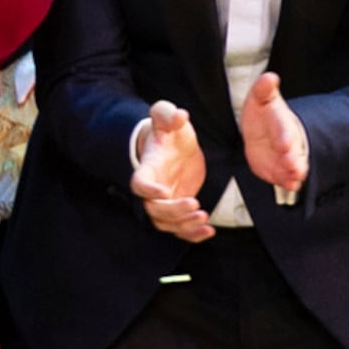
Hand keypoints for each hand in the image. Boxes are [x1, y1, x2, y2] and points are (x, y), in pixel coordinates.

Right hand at [129, 100, 215, 241]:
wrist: (173, 147)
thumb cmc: (168, 133)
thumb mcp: (167, 118)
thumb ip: (168, 114)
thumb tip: (179, 115)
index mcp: (148, 168)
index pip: (139, 183)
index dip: (148, 190)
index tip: (163, 192)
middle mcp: (153, 189)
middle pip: (154, 210)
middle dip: (173, 211)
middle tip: (194, 204)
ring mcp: (165, 202)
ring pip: (166, 224)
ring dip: (184, 225)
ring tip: (203, 218)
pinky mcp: (178, 209)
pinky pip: (180, 229)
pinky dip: (192, 235)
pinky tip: (208, 232)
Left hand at [239, 71, 307, 200]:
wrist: (263, 131)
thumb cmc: (264, 113)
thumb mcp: (261, 98)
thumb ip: (264, 89)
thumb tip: (269, 77)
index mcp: (282, 123)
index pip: (285, 131)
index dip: (285, 138)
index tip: (284, 145)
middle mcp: (288, 142)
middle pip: (293, 152)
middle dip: (293, 159)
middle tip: (292, 166)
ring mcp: (285, 157)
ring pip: (294, 166)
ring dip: (294, 173)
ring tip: (294, 179)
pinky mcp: (280, 170)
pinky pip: (286, 177)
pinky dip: (289, 182)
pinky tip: (290, 185)